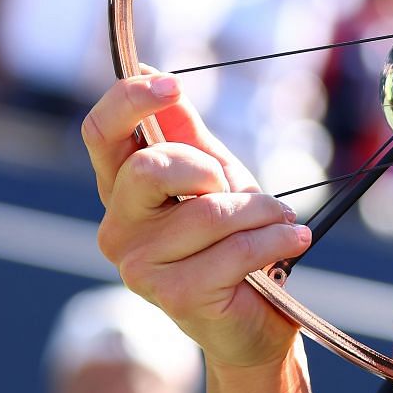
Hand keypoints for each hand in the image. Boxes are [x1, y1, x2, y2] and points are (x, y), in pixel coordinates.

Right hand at [84, 72, 309, 372]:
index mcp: (121, 192)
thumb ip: (187, 134)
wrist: (255, 320)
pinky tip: (292, 241)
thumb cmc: (233, 242)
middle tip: (238, 190)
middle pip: (152, 168)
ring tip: (281, 222)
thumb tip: (155, 73)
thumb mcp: (215, 179)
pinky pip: (236, 249)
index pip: (100, 133)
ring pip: (208, 212)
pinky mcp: (174, 295)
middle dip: (210, 170)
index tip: (171, 84)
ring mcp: (139, 267)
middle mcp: (118, 228)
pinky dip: (276, 240)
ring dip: (262, 212)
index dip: (129, 100)